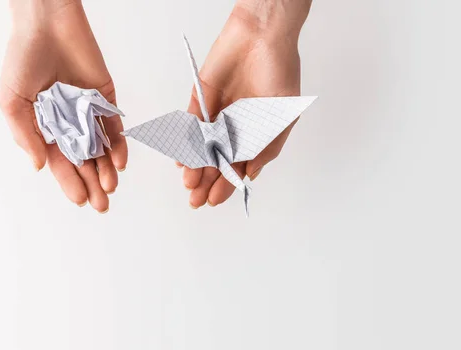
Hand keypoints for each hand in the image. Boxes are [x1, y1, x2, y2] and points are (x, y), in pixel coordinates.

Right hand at [0, 0, 126, 212]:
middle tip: (101, 204)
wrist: (47, 23)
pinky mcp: (106, 97)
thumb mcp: (12, 99)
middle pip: (84, 160)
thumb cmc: (22, 57)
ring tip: (110, 187)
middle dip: (92, 183)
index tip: (79, 200)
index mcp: (45, 127)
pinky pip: (114, 125)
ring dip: (106, 168)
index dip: (69, 181)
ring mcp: (89, 111)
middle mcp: (69, 123)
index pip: (60, 161)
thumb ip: (25, 133)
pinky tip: (120, 161)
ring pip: (101, 147)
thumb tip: (38, 166)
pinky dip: (118, 144)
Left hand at [182, 0, 311, 208]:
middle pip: (216, 160)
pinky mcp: (200, 98)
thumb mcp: (282, 116)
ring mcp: (216, 113)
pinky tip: (182, 159)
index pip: (237, 165)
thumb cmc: (280, 71)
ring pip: (201, 146)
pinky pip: (190, 124)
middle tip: (196, 200)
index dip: (226, 185)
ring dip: (195, 166)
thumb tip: (250, 175)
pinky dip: (186, 142)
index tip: (214, 200)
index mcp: (254, 133)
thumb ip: (266, 147)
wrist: (263, 34)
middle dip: (206, 181)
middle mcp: (233, 127)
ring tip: (190, 183)